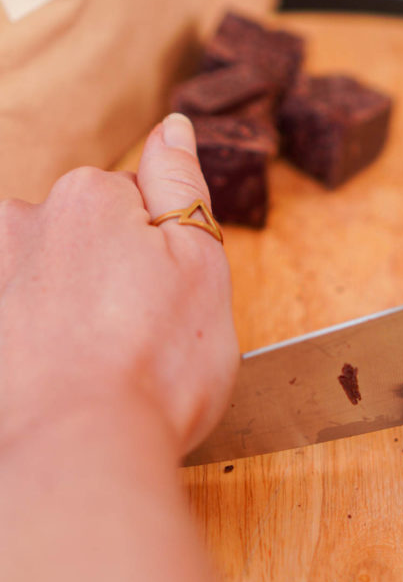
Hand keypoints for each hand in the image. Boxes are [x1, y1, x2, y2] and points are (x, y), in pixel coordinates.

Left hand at [0, 114, 237, 455]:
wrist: (78, 454)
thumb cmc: (154, 367)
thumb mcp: (204, 266)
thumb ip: (182, 185)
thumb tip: (171, 127)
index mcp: (89, 200)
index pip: (134, 208)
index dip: (160, 259)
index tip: (167, 305)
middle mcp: (22, 225)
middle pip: (80, 242)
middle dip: (107, 280)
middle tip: (135, 343)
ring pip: (43, 285)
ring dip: (67, 315)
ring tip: (94, 371)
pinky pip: (20, 326)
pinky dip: (37, 347)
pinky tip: (60, 381)